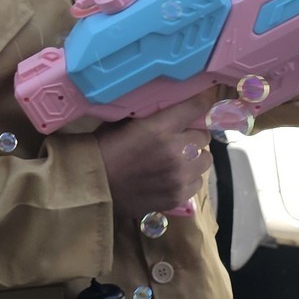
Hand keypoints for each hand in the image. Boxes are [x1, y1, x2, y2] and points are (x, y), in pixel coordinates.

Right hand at [95, 93, 217, 219]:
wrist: (93, 185)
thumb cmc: (105, 148)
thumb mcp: (125, 121)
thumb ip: (152, 116)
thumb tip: (172, 106)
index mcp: (160, 128)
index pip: (197, 108)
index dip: (202, 103)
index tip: (203, 102)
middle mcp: (176, 151)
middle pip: (203, 136)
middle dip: (192, 135)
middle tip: (178, 138)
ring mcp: (179, 176)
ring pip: (205, 160)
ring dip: (194, 157)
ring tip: (178, 159)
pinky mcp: (178, 196)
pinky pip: (197, 182)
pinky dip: (189, 178)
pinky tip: (173, 177)